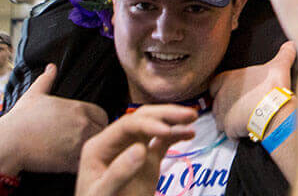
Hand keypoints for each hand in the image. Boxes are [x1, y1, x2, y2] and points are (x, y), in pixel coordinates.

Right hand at [0, 64, 107, 173]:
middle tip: (81, 141)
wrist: (8, 143)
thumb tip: (51, 67)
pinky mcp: (73, 160)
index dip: (95, 121)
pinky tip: (69, 163)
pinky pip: (87, 162)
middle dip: (95, 135)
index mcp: (78, 108)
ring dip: (90, 149)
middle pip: (103, 130)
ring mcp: (80, 142)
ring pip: (97, 146)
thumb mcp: (34, 95)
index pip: (102, 114)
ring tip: (76, 152)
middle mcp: (84, 123)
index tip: (85, 127)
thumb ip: (46, 80)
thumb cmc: (19, 120)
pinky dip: (81, 163)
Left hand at [75, 105, 196, 195]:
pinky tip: (190, 134)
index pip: (127, 125)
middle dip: (166, 114)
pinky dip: (177, 135)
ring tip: (192, 119)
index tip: (167, 131)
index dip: (149, 124)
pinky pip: (163, 141)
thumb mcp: (103, 193)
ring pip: (155, 125)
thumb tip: (141, 149)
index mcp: (100, 147)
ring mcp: (133, 149)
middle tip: (189, 115)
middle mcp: (117, 143)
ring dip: (174, 120)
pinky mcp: (147, 158)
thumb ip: (118, 173)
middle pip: (143, 118)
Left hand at [209, 41, 295, 138]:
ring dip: (230, 118)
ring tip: (245, 117)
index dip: (222, 86)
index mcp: (227, 79)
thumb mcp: (280, 65)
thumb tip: (292, 44)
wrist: (273, 110)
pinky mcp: (228, 129)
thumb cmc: (272, 86)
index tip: (233, 88)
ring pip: (220, 117)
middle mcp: (220, 96)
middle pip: (217, 100)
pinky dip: (236, 132)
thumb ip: (284, 54)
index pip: (215, 82)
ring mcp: (222, 114)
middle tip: (243, 104)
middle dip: (227, 103)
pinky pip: (229, 132)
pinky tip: (248, 128)